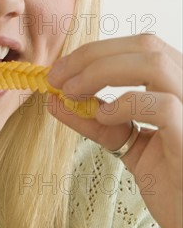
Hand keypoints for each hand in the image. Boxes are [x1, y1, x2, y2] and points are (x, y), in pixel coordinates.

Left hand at [47, 34, 182, 227]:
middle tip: (56, 77)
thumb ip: (98, 120)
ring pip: (153, 64)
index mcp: (179, 85)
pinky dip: (125, 105)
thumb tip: (56, 97)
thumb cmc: (170, 181)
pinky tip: (103, 117)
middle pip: (145, 46)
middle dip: (91, 56)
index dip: (96, 51)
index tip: (61, 70)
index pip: (141, 46)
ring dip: (100, 72)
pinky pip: (163, 106)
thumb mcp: (128, 143)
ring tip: (71, 92)